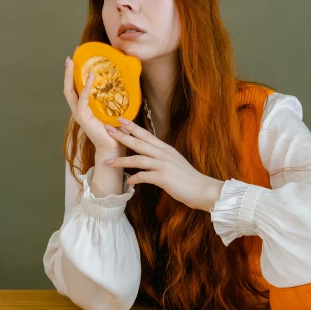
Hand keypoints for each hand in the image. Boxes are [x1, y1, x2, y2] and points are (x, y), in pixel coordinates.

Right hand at [63, 53, 124, 154]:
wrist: (114, 146)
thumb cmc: (115, 129)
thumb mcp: (113, 109)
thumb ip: (113, 97)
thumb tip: (124, 81)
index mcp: (84, 107)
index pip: (75, 88)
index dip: (73, 75)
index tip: (74, 61)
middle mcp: (78, 109)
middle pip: (68, 87)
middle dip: (68, 72)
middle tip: (70, 57)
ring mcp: (79, 113)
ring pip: (70, 91)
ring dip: (70, 76)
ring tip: (72, 63)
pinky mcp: (82, 117)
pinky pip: (83, 99)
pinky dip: (86, 87)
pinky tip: (91, 76)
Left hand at [102, 116, 224, 211]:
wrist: (203, 189)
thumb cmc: (187, 178)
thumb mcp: (173, 163)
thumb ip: (161, 158)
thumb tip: (147, 157)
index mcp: (165, 149)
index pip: (146, 135)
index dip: (132, 127)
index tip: (119, 120)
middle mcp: (164, 154)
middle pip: (139, 142)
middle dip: (122, 136)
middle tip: (108, 130)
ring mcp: (164, 165)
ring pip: (138, 159)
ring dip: (122, 160)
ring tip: (108, 162)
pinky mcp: (164, 178)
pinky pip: (144, 176)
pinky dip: (135, 178)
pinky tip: (128, 181)